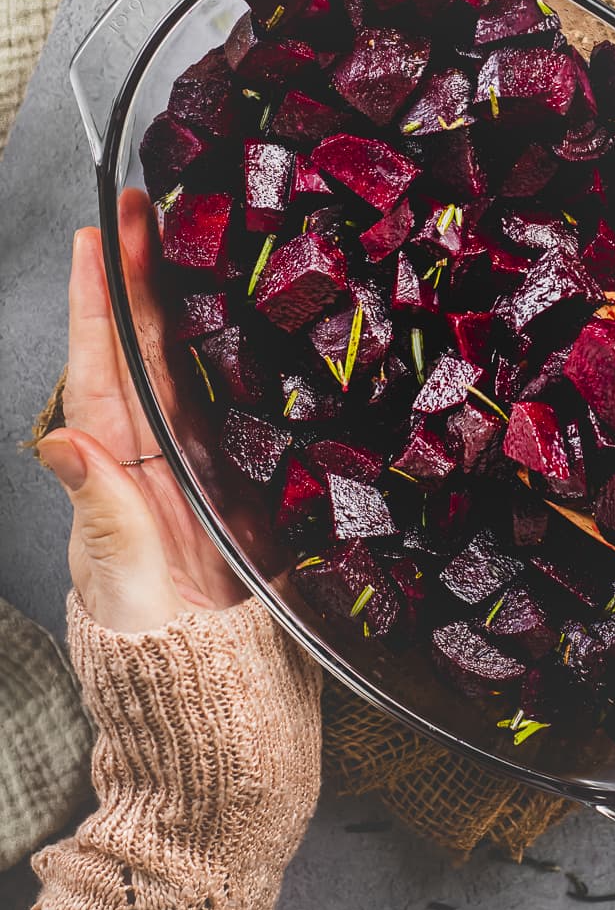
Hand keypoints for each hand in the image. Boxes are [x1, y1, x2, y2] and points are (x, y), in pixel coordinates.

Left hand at [39, 227, 244, 633]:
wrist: (215, 705)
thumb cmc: (153, 653)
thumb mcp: (119, 583)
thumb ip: (102, 515)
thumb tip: (66, 444)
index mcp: (110, 471)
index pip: (100, 366)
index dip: (100, 299)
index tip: (99, 235)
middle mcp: (149, 459)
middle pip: (145, 350)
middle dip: (144, 275)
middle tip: (153, 204)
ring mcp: (197, 469)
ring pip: (191, 369)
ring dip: (190, 304)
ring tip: (197, 239)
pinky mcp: (243, 487)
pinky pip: (243, 411)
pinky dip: (244, 362)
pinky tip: (254, 321)